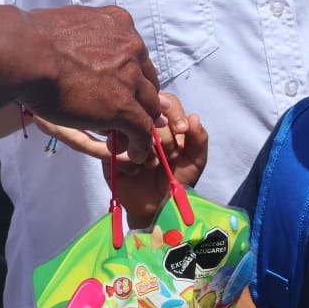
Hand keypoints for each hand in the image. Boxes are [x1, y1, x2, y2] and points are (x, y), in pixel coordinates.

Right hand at [17, 4, 160, 160]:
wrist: (24, 52)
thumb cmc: (29, 38)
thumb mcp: (66, 24)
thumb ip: (82, 33)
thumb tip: (77, 44)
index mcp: (119, 23)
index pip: (136, 55)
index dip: (131, 76)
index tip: (124, 89)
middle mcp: (132, 47)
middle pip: (147, 79)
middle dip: (141, 98)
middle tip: (136, 115)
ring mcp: (130, 78)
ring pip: (148, 106)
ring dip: (143, 122)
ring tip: (133, 138)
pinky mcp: (123, 107)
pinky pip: (141, 128)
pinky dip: (141, 143)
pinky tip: (134, 153)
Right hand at [96, 93, 208, 229]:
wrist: (159, 207)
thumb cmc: (178, 181)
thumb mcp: (195, 160)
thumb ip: (199, 139)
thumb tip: (193, 116)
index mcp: (166, 124)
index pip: (167, 101)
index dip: (174, 113)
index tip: (182, 130)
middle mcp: (144, 127)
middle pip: (148, 112)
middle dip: (164, 135)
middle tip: (170, 155)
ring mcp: (126, 139)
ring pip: (130, 126)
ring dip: (145, 146)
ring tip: (154, 164)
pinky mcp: (109, 155)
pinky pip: (112, 146)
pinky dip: (127, 157)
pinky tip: (135, 170)